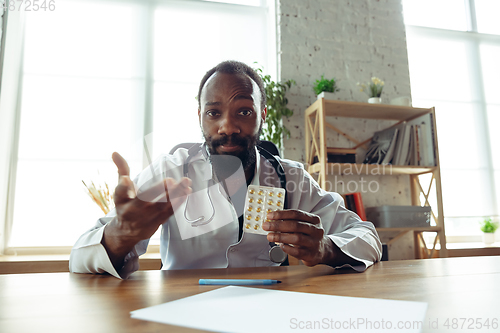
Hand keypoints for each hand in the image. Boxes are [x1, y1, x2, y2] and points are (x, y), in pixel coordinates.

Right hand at [103, 152, 191, 268]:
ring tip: (186, 183)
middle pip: (147, 200)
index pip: (121, 193)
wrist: (127, 232)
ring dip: (176, 194)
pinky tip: (186, 192)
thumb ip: (121, 170)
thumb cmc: (125, 206)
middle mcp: (135, 210)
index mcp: (124, 201)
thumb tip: (115, 152)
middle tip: (170, 180)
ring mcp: (148, 218)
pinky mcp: (158, 222)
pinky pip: (170, 212)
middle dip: (160, 190)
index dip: (123, 186)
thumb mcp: (119, 190)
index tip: (126, 179)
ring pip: (163, 206)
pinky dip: (179, 202)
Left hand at [262, 209, 334, 266]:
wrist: (322, 251)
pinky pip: (297, 251)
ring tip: (269, 236)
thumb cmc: (308, 235)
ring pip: (296, 238)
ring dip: (280, 236)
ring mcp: (315, 243)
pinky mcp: (311, 254)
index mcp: (314, 220)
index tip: (269, 216)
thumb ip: (291, 222)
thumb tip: (272, 220)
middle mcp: (316, 230)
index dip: (281, 214)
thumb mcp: (304, 225)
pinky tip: (280, 245)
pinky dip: (287, 248)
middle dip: (278, 225)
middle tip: (266, 226)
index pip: (296, 214)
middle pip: (295, 225)